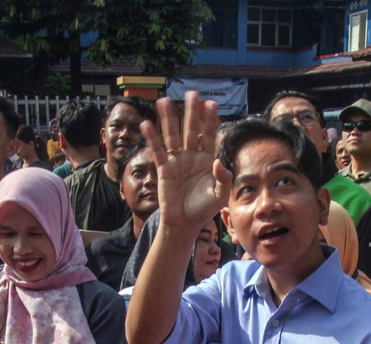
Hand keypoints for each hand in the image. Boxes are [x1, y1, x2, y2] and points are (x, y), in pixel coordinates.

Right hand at [141, 92, 229, 232]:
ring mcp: (177, 161)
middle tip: (191, 94)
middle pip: (191, 129)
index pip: (210, 135)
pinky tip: (147, 123)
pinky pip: (158, 150)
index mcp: (207, 160)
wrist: (185, 222)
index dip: (210, 120)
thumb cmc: (204, 209)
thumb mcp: (220, 196)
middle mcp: (192, 156)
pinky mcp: (164, 168)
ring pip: (173, 135)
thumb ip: (223, 178)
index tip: (211, 104)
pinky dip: (152, 137)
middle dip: (191, 112)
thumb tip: (217, 161)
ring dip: (169, 118)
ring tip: (164, 100)